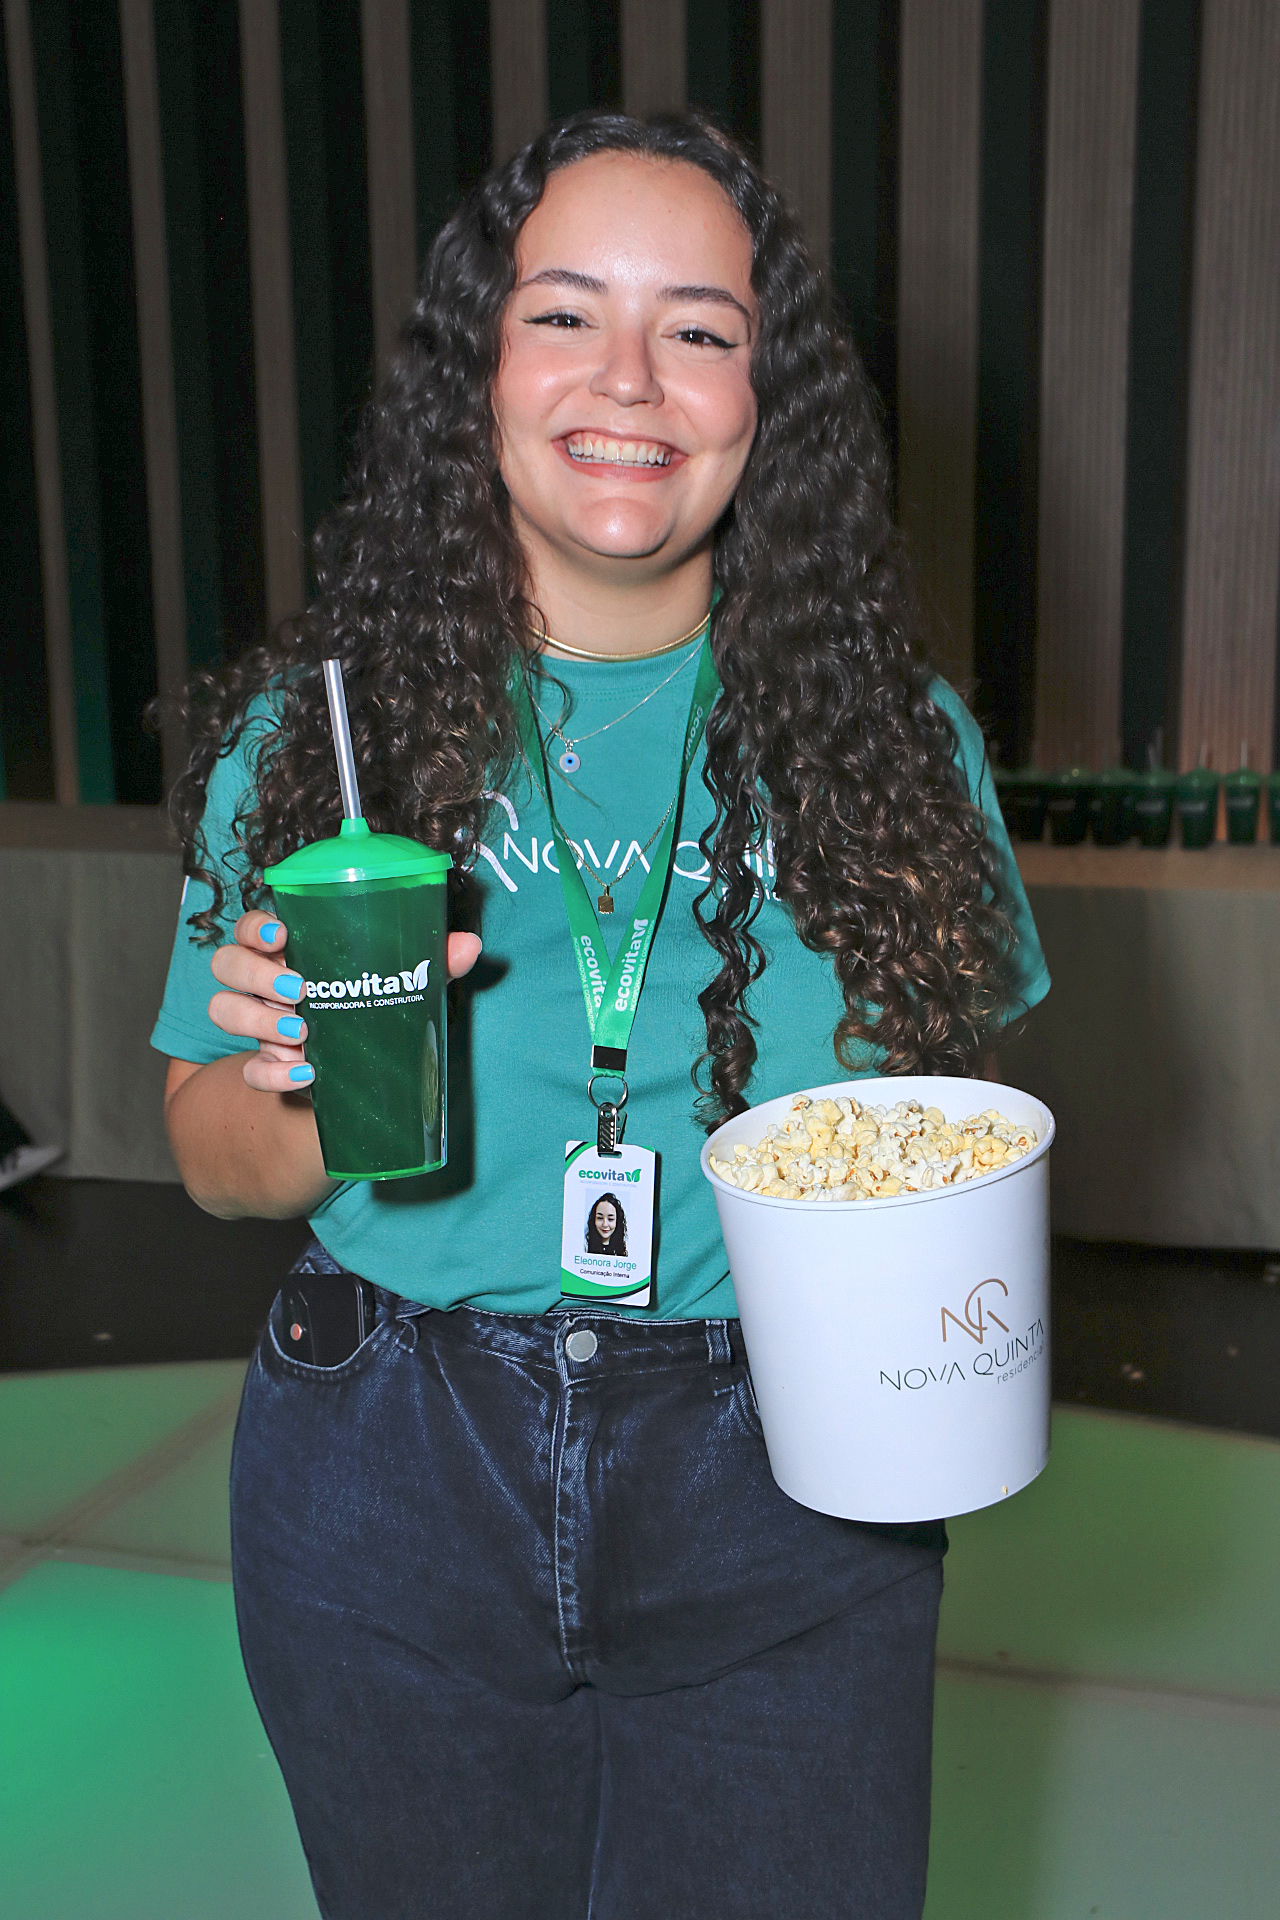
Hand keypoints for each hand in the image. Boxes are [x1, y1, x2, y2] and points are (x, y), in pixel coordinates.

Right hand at [208, 911, 482, 1094]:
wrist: (357, 1084)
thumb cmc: (371, 1014)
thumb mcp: (399, 985)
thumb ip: (430, 962)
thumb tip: (467, 944)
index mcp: (289, 954)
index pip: (251, 927)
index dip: (256, 926)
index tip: (282, 935)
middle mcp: (264, 985)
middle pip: (226, 963)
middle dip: (255, 974)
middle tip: (300, 989)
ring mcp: (258, 1028)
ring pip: (222, 1009)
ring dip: (256, 1019)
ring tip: (303, 1034)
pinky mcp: (266, 1070)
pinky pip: (249, 1072)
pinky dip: (272, 1074)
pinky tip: (305, 1076)